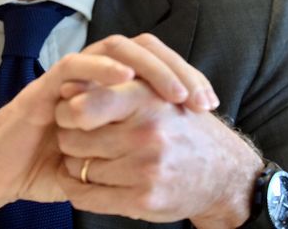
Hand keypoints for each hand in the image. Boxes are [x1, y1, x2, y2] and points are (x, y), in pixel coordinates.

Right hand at [0, 34, 215, 228]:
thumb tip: (180, 154)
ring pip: (113, 47)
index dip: (183, 76)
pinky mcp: (43, 87)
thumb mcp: (101, 160)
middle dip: (176, 68)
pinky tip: (125, 79)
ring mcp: (67, 78)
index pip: (151, 63)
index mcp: (106, 88)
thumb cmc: (48, 166)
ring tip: (175, 92)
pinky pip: (73, 65)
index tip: (208, 105)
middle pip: (139, 47)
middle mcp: (90, 75)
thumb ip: (129, 148)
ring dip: (149, 66)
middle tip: (201, 99)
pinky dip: (101, 67)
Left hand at [55, 79, 262, 227]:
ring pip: (78, 168)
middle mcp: (147, 134)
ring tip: (88, 157)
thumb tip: (65, 88)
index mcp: (147, 99)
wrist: (223, 173)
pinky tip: (83, 181)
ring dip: (75, 164)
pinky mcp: (143, 200)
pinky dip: (77, 189)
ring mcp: (145, 170)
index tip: (69, 112)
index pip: (84, 105)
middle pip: (74, 139)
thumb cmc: (180, 127)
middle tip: (76, 137)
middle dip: (68, 137)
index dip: (67, 110)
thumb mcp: (156, 94)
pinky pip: (87, 196)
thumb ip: (112, 88)